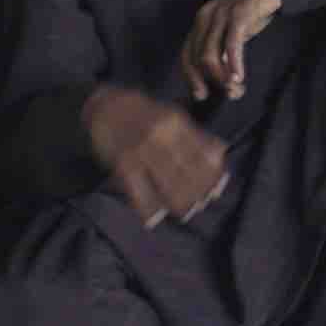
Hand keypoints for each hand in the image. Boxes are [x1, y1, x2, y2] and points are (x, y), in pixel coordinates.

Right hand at [79, 83, 228, 225]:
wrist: (105, 106)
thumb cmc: (145, 113)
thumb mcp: (173, 116)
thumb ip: (195, 135)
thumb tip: (221, 155)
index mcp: (178, 124)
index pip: (205, 155)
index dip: (213, 176)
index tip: (217, 190)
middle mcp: (163, 137)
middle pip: (190, 174)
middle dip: (199, 194)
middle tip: (200, 205)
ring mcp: (142, 152)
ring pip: (169, 187)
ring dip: (180, 205)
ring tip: (184, 213)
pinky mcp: (123, 165)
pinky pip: (140, 193)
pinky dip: (148, 210)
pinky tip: (154, 220)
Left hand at [179, 0, 285, 108]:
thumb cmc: (255, 6)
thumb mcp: (234, 28)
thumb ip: (224, 47)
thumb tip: (223, 75)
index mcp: (201, 21)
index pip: (187, 54)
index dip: (191, 77)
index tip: (201, 95)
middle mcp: (205, 17)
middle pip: (197, 58)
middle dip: (210, 81)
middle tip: (229, 95)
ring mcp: (221, 15)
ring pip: (211, 54)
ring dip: (222, 76)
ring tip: (237, 89)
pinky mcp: (239, 14)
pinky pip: (231, 43)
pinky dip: (234, 63)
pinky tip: (239, 76)